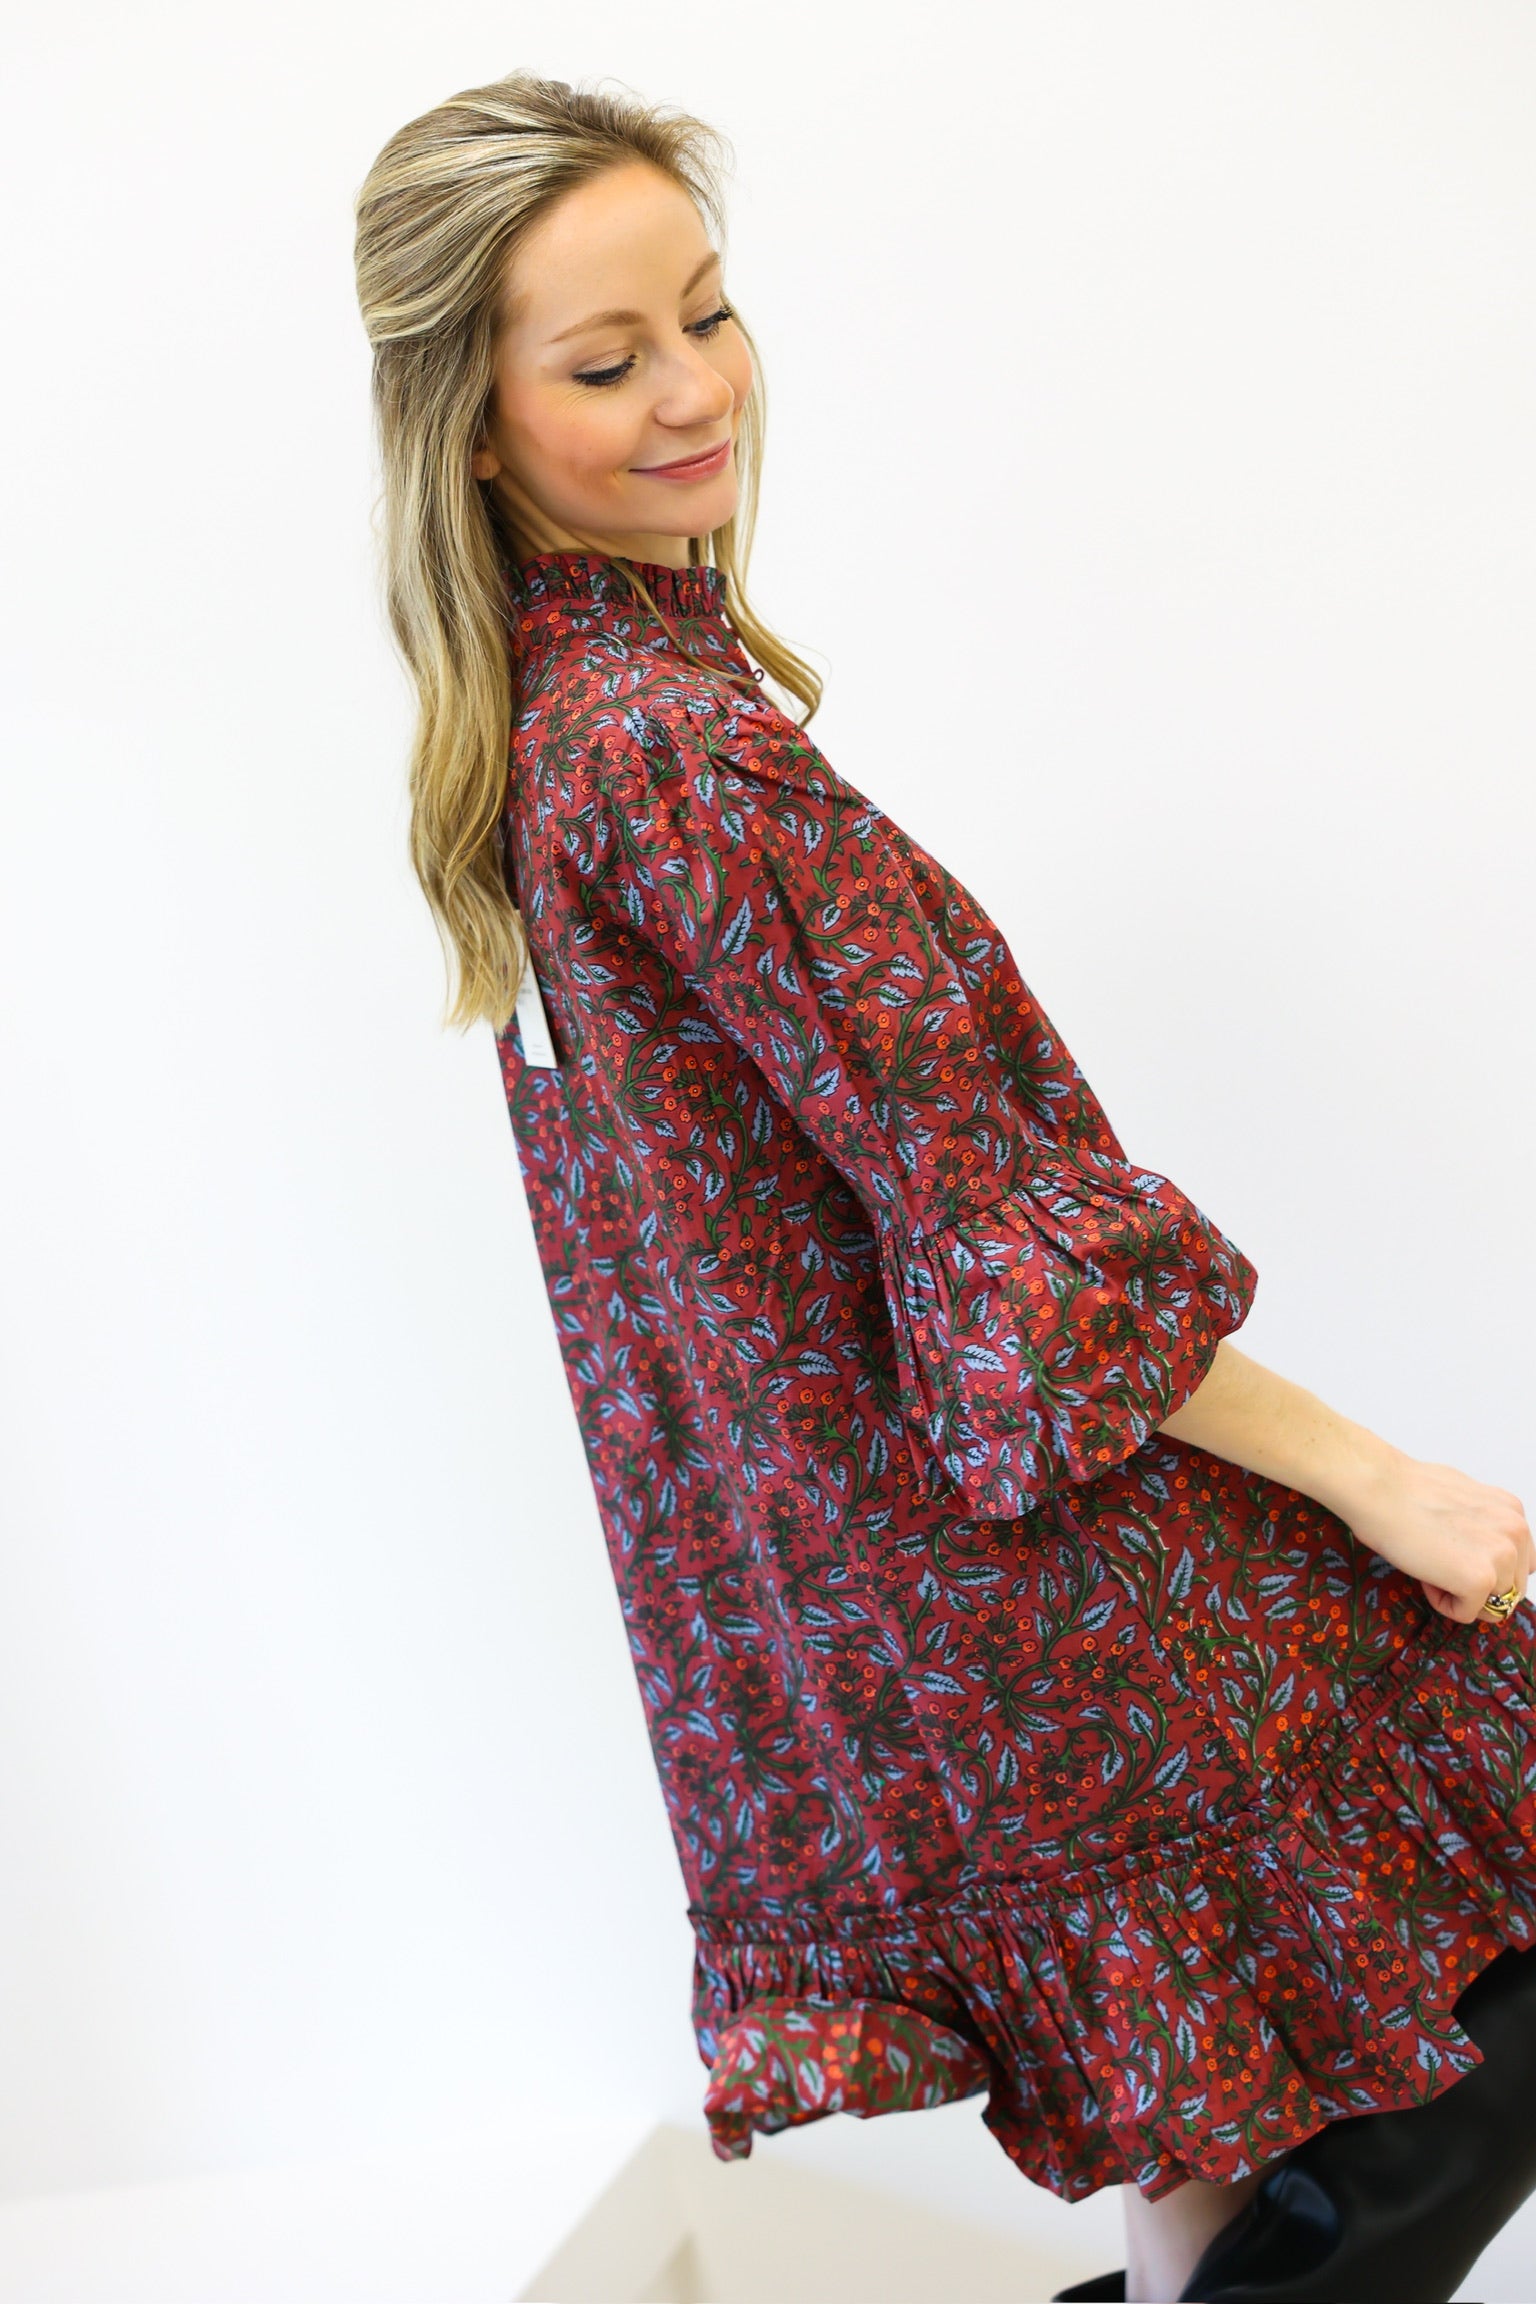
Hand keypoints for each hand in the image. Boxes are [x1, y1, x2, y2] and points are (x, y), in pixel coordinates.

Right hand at [1339, 1450, 1533, 1625]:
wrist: (1379, 1488)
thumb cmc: (1405, 1489)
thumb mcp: (1463, 1499)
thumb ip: (1484, 1525)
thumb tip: (1480, 1550)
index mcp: (1513, 1512)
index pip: (1518, 1565)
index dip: (1485, 1568)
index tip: (1454, 1555)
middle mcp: (1516, 1532)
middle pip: (1510, 1590)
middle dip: (1477, 1586)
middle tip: (1439, 1560)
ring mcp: (1501, 1556)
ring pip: (1492, 1605)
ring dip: (1458, 1594)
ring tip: (1430, 1563)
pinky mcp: (1480, 1579)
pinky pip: (1465, 1613)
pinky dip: (1441, 1602)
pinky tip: (1424, 1573)